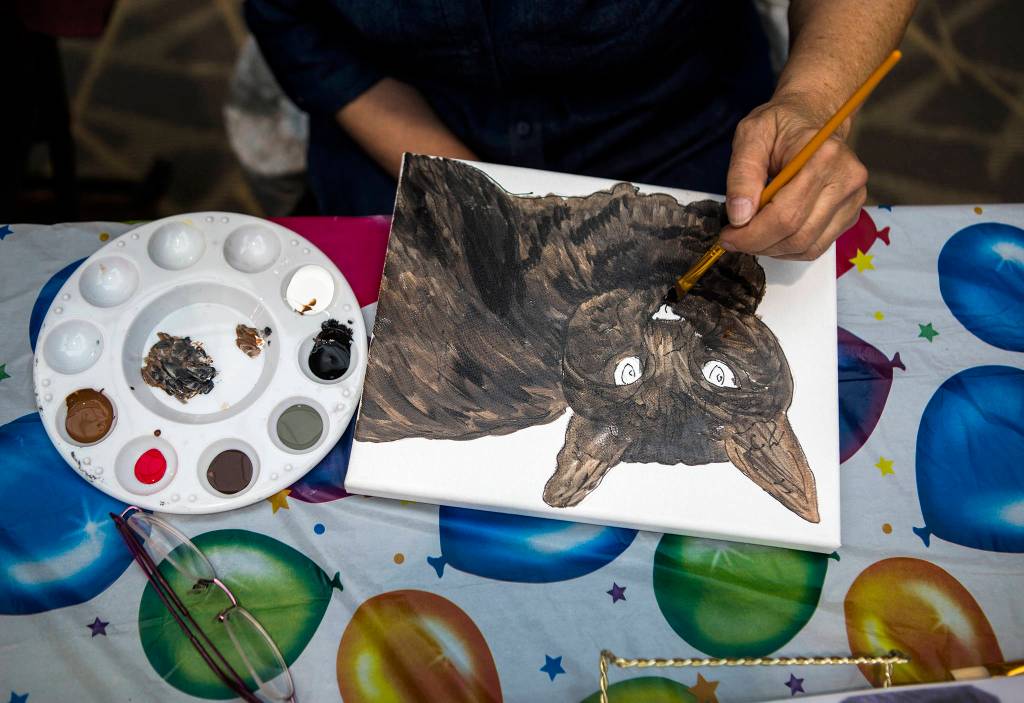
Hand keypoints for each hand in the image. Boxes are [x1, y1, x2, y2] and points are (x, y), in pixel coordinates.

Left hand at [719, 93, 867, 259]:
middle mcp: (847, 179)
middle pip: (798, 236)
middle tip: (733, 239)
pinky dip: (788, 248)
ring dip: (772, 249)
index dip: (752, 234)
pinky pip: (816, 246)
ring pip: (807, 247)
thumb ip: (742, 174)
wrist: (810, 118)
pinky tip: (772, 233)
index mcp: (825, 156)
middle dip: (759, 244)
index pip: (786, 215)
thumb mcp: (751, 135)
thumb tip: (740, 217)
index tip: (727, 236)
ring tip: (751, 234)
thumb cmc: (780, 125)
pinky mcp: (850, 214)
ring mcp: (853, 199)